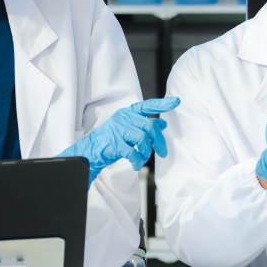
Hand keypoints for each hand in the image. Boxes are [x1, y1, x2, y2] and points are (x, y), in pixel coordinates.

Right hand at [57, 97, 180, 183]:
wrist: (89, 151)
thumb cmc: (110, 140)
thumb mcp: (127, 129)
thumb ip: (143, 125)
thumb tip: (162, 124)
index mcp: (127, 113)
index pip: (147, 105)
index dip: (162, 104)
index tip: (176, 101)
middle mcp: (123, 118)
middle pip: (150, 126)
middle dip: (159, 141)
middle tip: (163, 152)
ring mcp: (118, 130)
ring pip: (143, 139)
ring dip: (146, 152)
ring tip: (143, 158)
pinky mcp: (115, 143)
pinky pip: (133, 152)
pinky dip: (138, 161)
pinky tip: (136, 164)